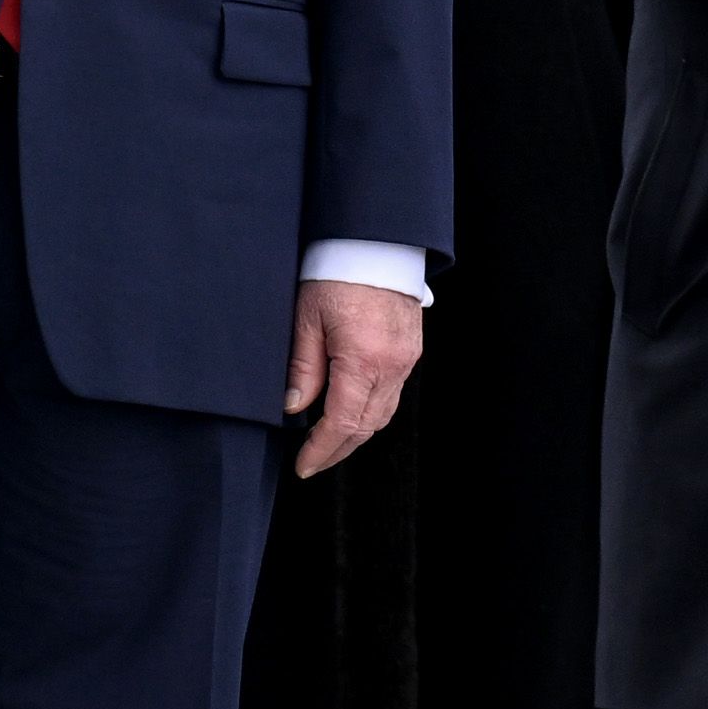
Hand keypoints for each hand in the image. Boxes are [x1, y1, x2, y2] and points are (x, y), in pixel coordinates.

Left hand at [285, 277, 422, 477]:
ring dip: (355, 435)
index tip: (303, 465)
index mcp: (363, 360)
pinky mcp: (411, 352)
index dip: (321, 450)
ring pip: (382, 415)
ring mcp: (406, 360)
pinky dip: (370, 413)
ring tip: (328, 443)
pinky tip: (351, 412)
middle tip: (312, 462)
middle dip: (337, 450)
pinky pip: (392, 396)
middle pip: (366, 427)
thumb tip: (295, 408)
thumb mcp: (306, 319)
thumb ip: (303, 368)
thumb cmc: (337, 274)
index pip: (342, 423)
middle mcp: (392, 366)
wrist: (376, 243)